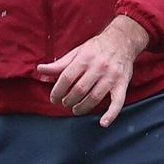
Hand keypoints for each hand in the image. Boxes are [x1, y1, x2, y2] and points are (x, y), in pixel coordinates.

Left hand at [33, 16, 150, 126]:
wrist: (122, 40)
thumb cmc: (96, 48)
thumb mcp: (77, 52)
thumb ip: (59, 64)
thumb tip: (40, 69)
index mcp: (85, 58)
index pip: (66, 78)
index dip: (57, 91)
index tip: (54, 98)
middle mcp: (98, 67)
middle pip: (79, 90)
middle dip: (68, 100)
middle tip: (65, 103)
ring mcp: (111, 76)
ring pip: (94, 98)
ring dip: (82, 108)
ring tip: (76, 109)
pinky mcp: (122, 84)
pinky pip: (118, 102)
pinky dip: (111, 114)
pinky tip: (103, 123)